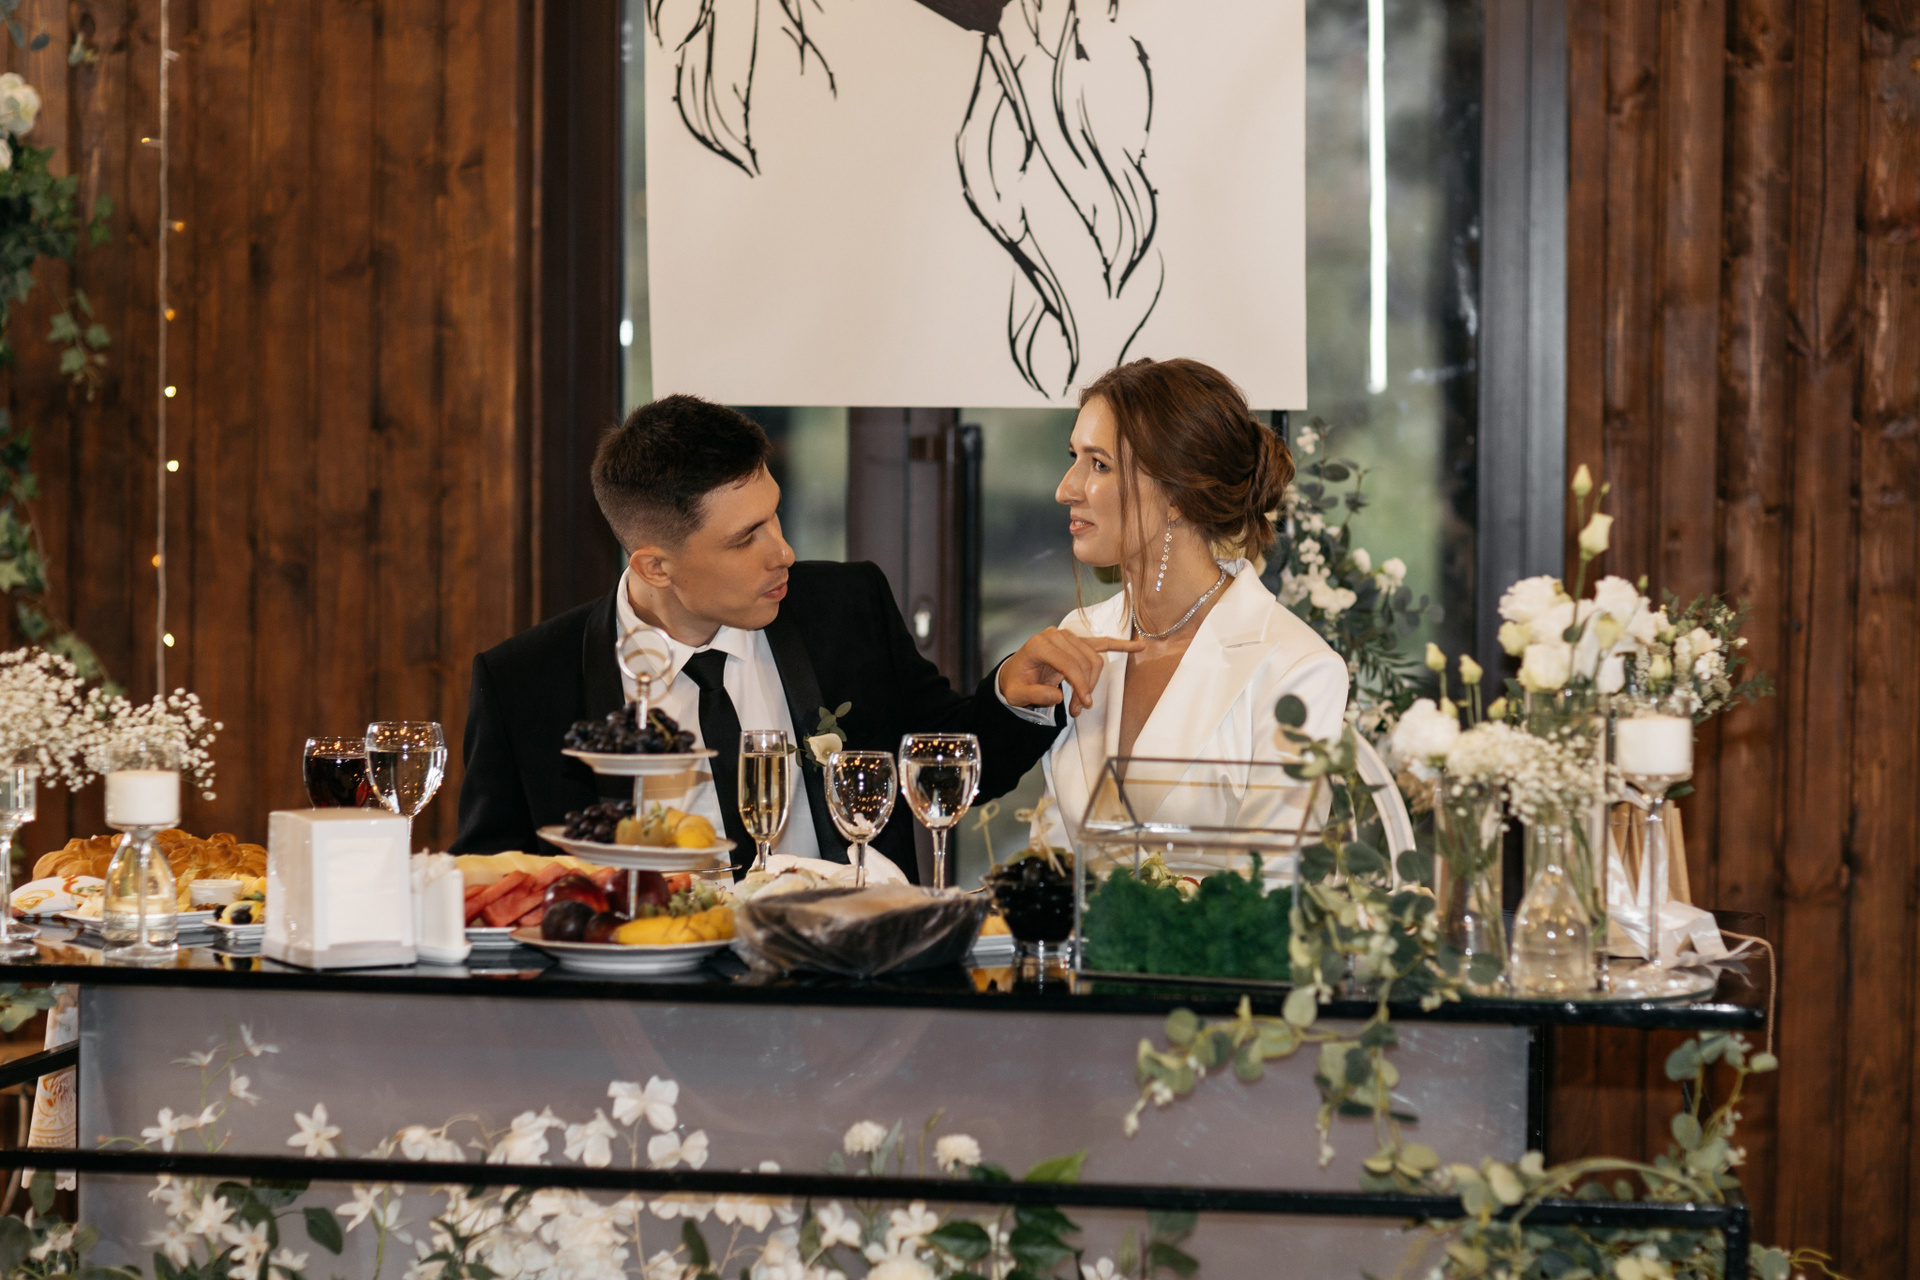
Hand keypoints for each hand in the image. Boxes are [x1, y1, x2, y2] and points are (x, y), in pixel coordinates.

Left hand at [998, 627, 1143, 716]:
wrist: (1014, 673)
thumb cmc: (1016, 682)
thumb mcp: (1017, 694)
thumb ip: (1035, 695)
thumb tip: (1058, 697)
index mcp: (1040, 645)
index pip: (1070, 664)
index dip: (1080, 685)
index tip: (1083, 705)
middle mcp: (1055, 635)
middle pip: (1085, 660)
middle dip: (1086, 687)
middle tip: (1078, 709)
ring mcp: (1067, 636)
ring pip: (1094, 658)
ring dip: (1093, 682)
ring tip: (1082, 702)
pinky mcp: (1076, 641)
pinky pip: (1101, 642)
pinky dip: (1119, 645)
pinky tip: (1138, 646)